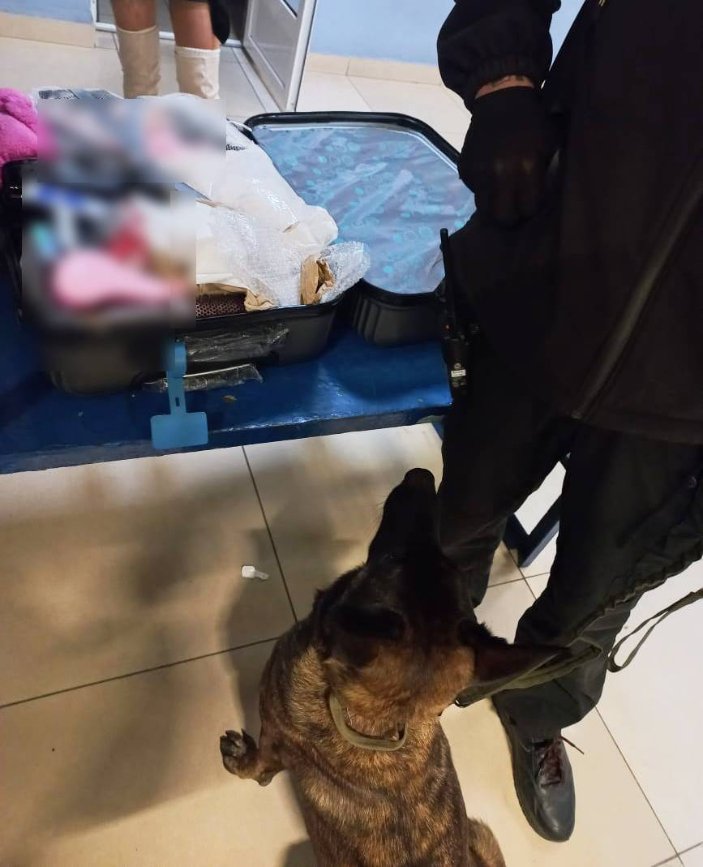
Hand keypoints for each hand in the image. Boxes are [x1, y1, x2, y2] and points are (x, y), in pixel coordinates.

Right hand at [459, 85, 557, 225]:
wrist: (501, 97)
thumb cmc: (532, 122)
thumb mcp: (548, 144)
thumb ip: (544, 174)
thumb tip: (539, 201)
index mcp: (526, 167)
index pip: (528, 209)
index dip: (530, 209)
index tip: (531, 203)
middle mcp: (500, 173)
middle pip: (503, 217)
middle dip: (511, 216)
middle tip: (514, 208)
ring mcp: (479, 172)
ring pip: (485, 208)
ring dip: (494, 204)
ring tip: (501, 193)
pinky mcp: (466, 168)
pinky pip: (474, 190)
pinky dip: (482, 187)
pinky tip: (490, 173)